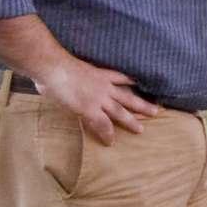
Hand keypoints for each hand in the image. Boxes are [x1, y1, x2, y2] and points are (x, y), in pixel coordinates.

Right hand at [34, 56, 159, 145]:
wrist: (53, 67)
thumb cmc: (54, 64)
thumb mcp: (67, 65)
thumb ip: (67, 72)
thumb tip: (50, 78)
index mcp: (99, 73)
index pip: (119, 77)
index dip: (130, 81)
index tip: (140, 84)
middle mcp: (103, 86)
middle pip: (128, 96)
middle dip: (141, 104)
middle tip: (155, 111)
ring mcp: (99, 98)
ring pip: (120, 111)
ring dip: (132, 121)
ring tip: (142, 130)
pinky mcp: (90, 109)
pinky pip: (102, 125)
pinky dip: (107, 134)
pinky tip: (111, 142)